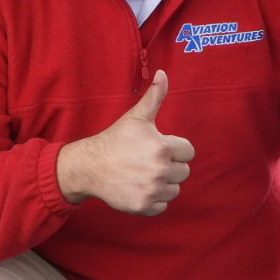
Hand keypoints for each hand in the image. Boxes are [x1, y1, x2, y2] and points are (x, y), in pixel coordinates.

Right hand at [55, 70, 194, 212]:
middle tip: (148, 161)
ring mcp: (152, 190)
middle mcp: (160, 171)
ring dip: (163, 184)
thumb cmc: (116, 139)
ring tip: (144, 174)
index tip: (157, 147)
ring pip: (174, 189)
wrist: (90, 166)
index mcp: (163, 148)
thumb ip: (155, 96)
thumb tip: (163, 73)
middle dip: (170, 166)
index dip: (174, 148)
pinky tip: (140, 187)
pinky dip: (154, 199)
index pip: (188, 152)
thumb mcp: (136, 117)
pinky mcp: (144, 206)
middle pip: (184, 172)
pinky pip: (162, 205)